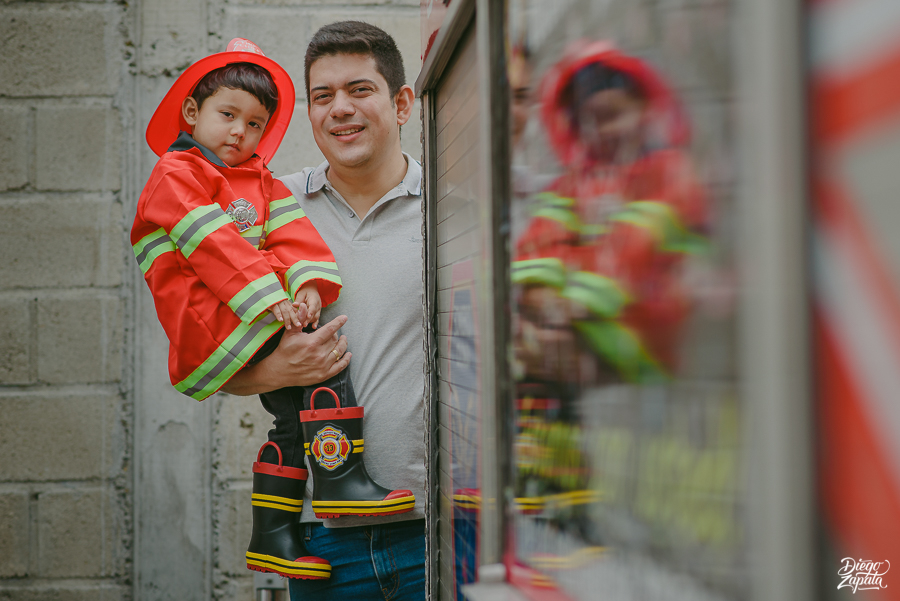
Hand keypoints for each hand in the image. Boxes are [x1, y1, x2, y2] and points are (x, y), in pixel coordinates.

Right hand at [221, 315, 350, 394]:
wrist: (279, 371)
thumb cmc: (285, 350)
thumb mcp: (291, 333)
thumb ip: (300, 319)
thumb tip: (304, 305)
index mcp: (312, 343)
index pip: (330, 330)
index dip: (338, 322)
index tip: (344, 318)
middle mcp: (319, 354)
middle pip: (335, 340)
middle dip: (336, 334)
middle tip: (333, 333)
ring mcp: (322, 366)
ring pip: (339, 351)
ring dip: (343, 344)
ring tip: (343, 339)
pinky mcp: (324, 375)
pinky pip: (340, 366)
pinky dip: (346, 360)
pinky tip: (348, 354)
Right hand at [269, 299, 301, 329]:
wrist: (264, 293)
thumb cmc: (273, 302)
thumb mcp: (281, 305)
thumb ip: (288, 310)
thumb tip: (295, 318)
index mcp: (287, 303)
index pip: (295, 310)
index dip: (299, 317)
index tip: (303, 324)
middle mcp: (284, 302)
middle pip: (291, 311)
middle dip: (295, 319)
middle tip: (299, 326)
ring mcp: (278, 302)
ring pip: (285, 311)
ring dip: (287, 320)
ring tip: (289, 327)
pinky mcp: (272, 303)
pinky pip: (276, 309)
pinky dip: (279, 315)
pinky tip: (280, 320)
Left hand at [295, 282, 321, 327]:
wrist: (311, 289)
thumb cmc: (305, 291)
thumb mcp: (301, 293)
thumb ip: (298, 299)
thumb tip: (294, 305)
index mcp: (314, 299)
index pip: (313, 306)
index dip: (311, 312)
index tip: (308, 316)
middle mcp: (318, 305)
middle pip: (314, 313)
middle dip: (309, 319)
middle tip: (304, 324)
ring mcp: (318, 309)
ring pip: (316, 316)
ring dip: (310, 321)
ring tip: (305, 325)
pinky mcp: (317, 312)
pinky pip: (317, 318)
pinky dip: (315, 322)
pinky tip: (313, 327)